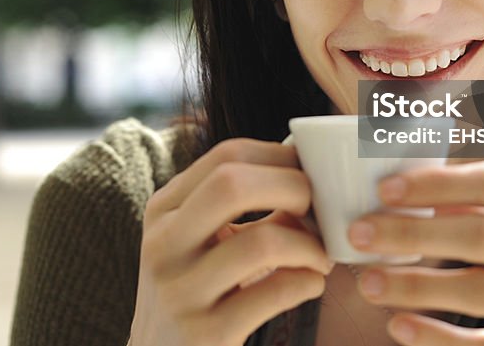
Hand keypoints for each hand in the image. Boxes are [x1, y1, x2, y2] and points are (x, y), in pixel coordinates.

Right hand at [127, 139, 332, 345]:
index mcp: (163, 209)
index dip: (280, 156)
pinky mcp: (206, 334)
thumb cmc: (195, 289)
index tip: (308, 172)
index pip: (226, 155)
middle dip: (292, 187)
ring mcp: (181, 291)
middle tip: (316, 209)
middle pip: (233, 184)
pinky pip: (276, 293)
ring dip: (309, 245)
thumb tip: (305, 167)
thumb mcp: (196, 239)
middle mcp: (164, 244)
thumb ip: (236, 203)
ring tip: (320, 256)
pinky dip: (308, 282)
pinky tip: (310, 283)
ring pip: (261, 242)